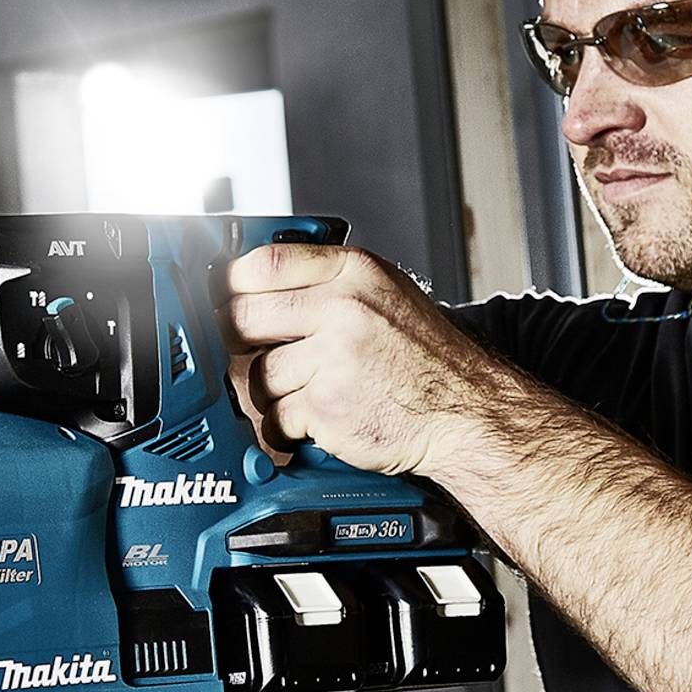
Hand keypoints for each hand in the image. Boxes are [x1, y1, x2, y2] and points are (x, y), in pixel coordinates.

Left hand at [221, 244, 514, 479]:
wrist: (466, 412)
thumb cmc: (428, 359)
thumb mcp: (388, 294)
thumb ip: (331, 283)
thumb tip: (261, 288)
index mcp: (356, 273)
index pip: (266, 264)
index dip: (232, 284)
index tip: (224, 298)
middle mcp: (344, 309)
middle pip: (246, 317)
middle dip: (238, 340)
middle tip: (245, 351)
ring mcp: (334, 359)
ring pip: (258, 374)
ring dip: (270, 392)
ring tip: (300, 394)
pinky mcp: (327, 407)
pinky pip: (274, 417)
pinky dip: (284, 428)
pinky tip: (309, 423)